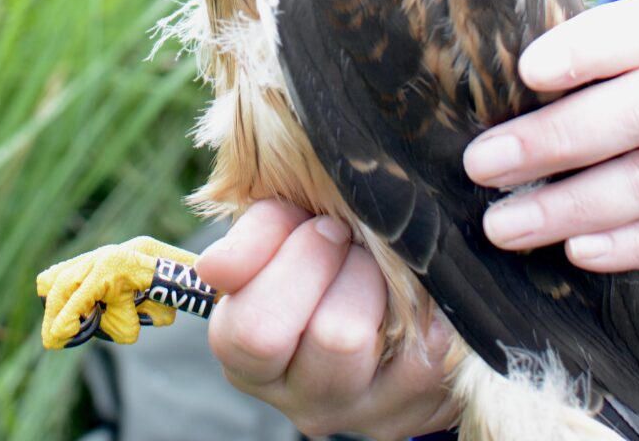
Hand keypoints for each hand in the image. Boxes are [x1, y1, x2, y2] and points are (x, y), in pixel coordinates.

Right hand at [195, 199, 455, 440]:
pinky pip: (424, 352)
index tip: (320, 226)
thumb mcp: (283, 226)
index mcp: (247, 356)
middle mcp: (300, 399)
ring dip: (377, 281)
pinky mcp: (413, 409)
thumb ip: (251, 238)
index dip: (293, 261)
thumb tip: (214, 269)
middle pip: (329, 339)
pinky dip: (423, 306)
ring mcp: (360, 412)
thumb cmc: (324, 244)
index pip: (253, 332)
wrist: (388, 270)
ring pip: (370, 344)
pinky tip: (410, 292)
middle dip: (341, 266)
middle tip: (347, 238)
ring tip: (374, 264)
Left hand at [464, 0, 638, 271]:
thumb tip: (478, 79)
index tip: (528, 70)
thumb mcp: (606, 50)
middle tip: (480, 165)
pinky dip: (623, 245)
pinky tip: (575, 250)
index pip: (627, 34)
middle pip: (630, 114)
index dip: (583, 50)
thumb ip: (566, 60)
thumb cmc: (611, 78)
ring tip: (501, 225)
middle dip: (552, 140)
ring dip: (568, 207)